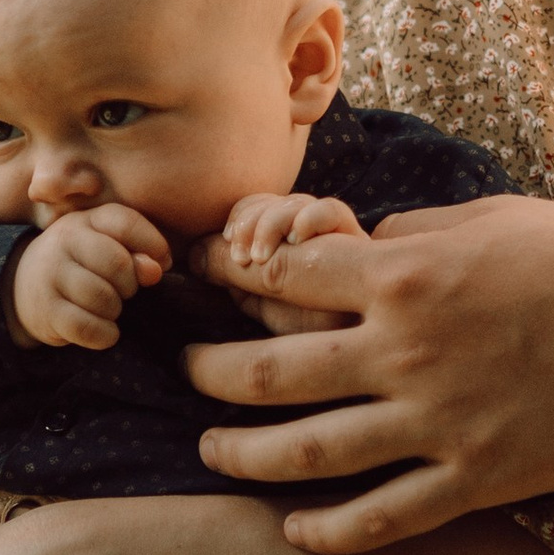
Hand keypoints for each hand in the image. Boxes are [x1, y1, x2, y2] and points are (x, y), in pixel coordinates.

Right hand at [7, 202, 169, 351]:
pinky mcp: (46, 310)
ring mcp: (50, 274)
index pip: (126, 222)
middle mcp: (64, 241)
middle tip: (124, 291)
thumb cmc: (82, 264)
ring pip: (103, 298)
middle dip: (131, 284)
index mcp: (86, 220)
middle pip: (117, 263)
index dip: (153, 244)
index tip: (162, 264)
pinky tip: (105, 331)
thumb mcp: (108, 248)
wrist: (26, 287)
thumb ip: (138, 252)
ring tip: (109, 308)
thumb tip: (157, 269)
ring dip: (116, 310)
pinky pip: (87, 327)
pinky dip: (105, 335)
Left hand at [185, 195, 553, 553]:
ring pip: (307, 452)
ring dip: (243, 455)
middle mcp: (406, 351)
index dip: (225, 274)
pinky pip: (385, 517)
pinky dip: (329, 530)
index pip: (278, 276)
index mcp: (404, 272)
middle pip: (268, 371)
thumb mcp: (485, 218)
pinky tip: (295, 531)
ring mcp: (440, 421)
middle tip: (185, 372)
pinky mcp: (479, 477)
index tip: (200, 281)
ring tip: (210, 450)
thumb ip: (411, 234)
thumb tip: (358, 244)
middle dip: (208, 373)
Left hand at [209, 189, 363, 332]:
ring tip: (262, 255)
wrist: (347, 354)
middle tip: (241, 252)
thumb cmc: (308, 337)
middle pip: (275, 200)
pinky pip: (334, 211)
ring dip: (273, 220)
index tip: (230, 240)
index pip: (258, 210)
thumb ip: (231, 275)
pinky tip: (298, 236)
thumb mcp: (261, 302)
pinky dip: (311, 216)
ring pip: (298, 202)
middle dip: (253, 218)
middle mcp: (308, 235)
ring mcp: (333, 235)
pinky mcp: (358, 241)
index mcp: (282, 246)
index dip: (241, 218)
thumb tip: (195, 253)